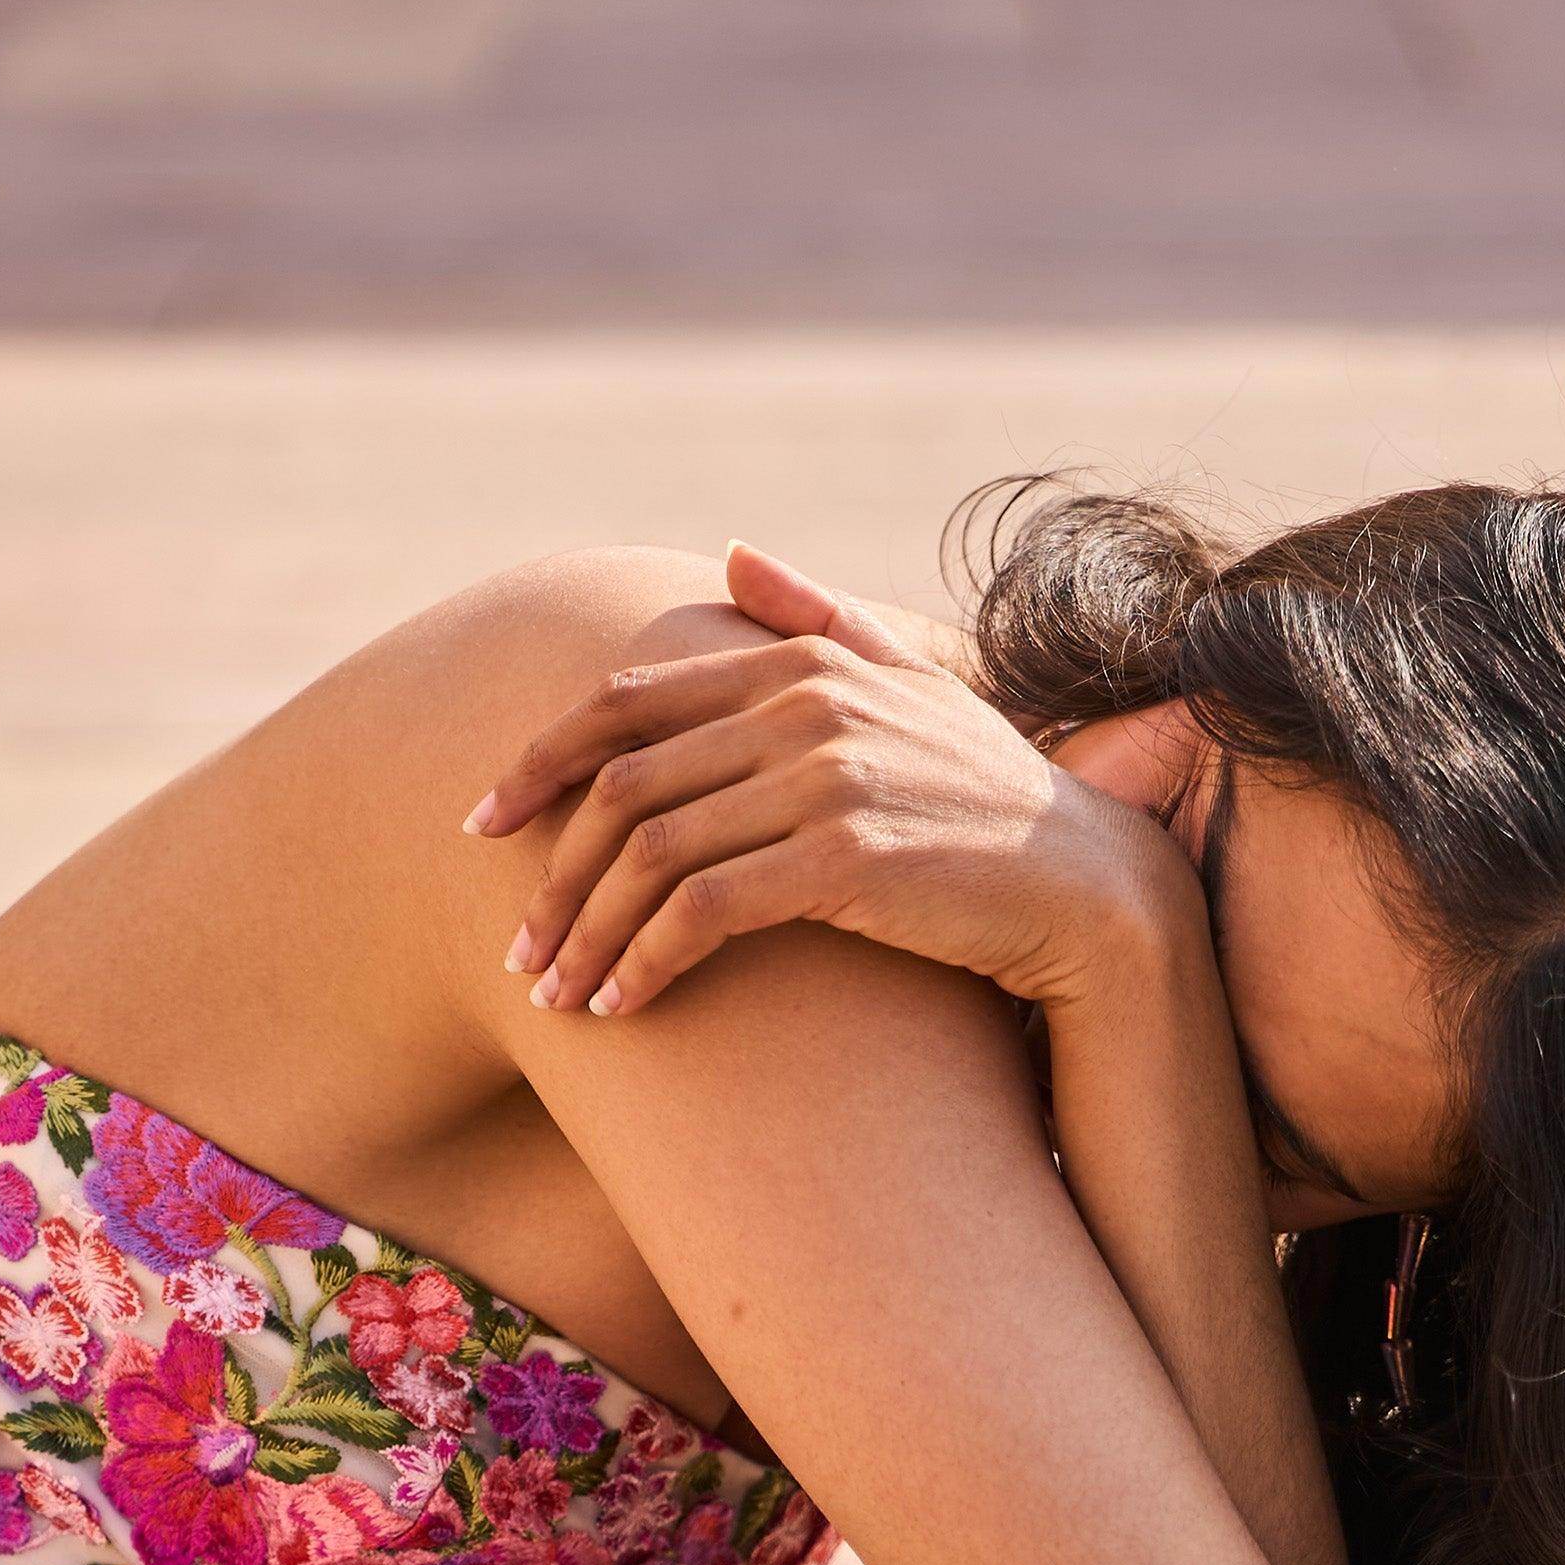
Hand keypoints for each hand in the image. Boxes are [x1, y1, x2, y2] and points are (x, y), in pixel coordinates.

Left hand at [470, 542, 1203, 1019]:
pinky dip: (644, 965)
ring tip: (554, 996)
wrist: (1083, 887)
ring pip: (649, 855)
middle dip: (550, 877)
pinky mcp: (844, 861)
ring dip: (585, 936)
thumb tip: (734, 554)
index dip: (536, 765)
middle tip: (516, 950)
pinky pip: (702, 914)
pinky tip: (619, 1010)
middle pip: (620, 788)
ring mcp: (824, 781)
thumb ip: (814, 618)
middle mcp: (802, 709)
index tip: (482, 827)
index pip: (623, 705)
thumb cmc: (983, 800)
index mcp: (796, 666)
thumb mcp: (904, 686)